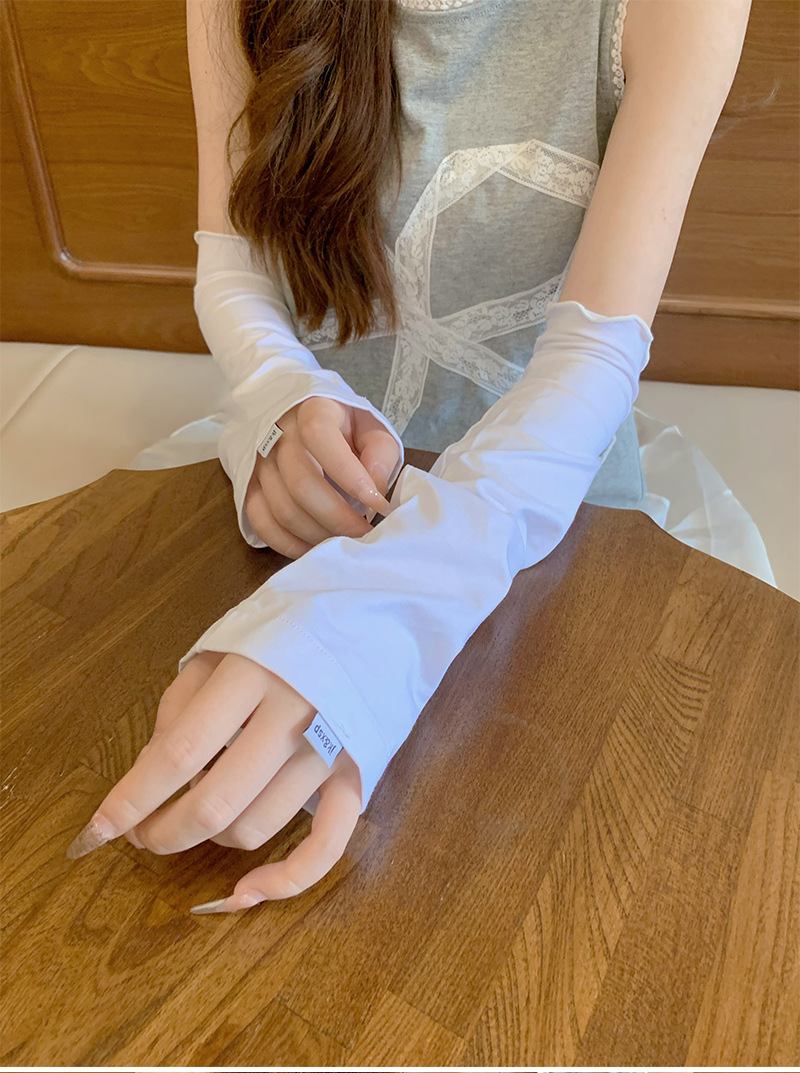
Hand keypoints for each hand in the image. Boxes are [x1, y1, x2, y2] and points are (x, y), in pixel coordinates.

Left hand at [66, 650, 361, 910]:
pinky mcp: (358, 773)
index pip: (181, 752)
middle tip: (144, 833)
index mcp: (251, 674)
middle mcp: (294, 714)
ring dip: (212, 838)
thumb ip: (179, 710)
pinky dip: (286, 880)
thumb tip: (147, 779)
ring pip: (257, 826)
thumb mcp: (219, 653)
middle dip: (165, 832)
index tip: (99, 829)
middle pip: (216, 802)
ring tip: (200, 815)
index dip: (133, 798)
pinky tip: (247, 891)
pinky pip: (326, 846)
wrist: (370, 620)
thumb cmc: (282, 637)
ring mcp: (331, 749)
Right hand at [244, 396, 397, 558]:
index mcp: (311, 409)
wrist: (297, 418)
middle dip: (338, 517)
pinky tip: (315, 547)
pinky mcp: (247, 488)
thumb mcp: (369, 426)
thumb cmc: (341, 427)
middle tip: (363, 532)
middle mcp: (277, 435)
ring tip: (343, 540)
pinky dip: (290, 544)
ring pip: (283, 510)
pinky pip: (262, 524)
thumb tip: (375, 489)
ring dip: (318, 534)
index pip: (320, 437)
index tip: (375, 502)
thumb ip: (380, 453)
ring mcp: (257, 464)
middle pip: (301, 484)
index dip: (348, 474)